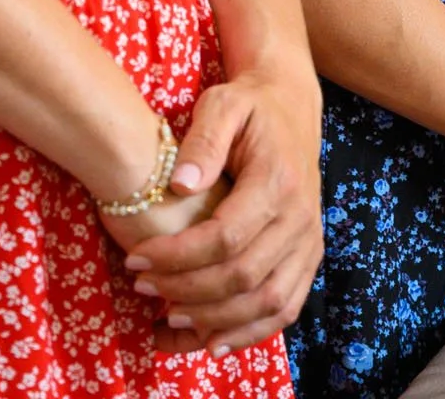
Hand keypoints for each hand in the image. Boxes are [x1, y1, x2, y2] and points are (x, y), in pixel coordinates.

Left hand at [110, 69, 322, 357]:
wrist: (291, 106)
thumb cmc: (248, 105)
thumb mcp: (222, 104)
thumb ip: (203, 139)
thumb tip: (180, 184)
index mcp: (277, 181)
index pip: (226, 237)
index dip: (178, 256)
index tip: (136, 258)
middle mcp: (300, 218)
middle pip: (243, 276)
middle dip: (188, 290)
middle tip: (143, 287)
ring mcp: (309, 241)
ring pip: (268, 302)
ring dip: (216, 319)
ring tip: (168, 318)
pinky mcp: (309, 256)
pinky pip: (287, 308)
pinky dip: (251, 331)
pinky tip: (213, 341)